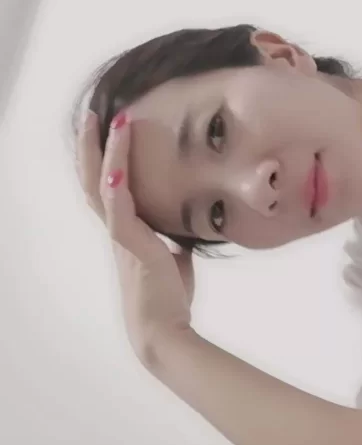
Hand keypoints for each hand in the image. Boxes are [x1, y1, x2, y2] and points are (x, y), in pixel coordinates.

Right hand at [76, 109, 194, 360]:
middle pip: (93, 178)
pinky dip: (116, 187)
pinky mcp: (131, 249)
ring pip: (102, 187)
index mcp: (126, 231)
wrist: (164, 332)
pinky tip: (116, 164)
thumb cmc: (168, 298)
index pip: (109, 185)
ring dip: (106, 153)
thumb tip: (186, 233)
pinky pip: (118, 212)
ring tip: (111, 121)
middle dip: (92, 145)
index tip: (113, 127)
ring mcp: (121, 238)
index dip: (107, 156)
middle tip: (95, 112)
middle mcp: (117, 230)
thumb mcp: (175, 261)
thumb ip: (175, 242)